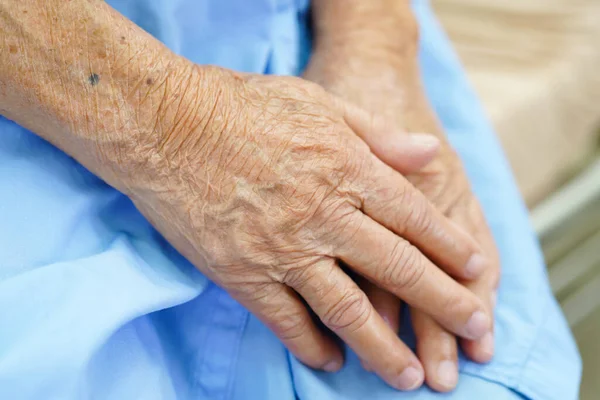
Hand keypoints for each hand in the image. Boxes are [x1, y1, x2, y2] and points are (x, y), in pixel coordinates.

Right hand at [114, 65, 491, 390]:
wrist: (164, 124)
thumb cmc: (242, 105)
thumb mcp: (319, 101)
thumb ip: (378, 133)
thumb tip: (429, 153)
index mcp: (348, 169)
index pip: (416, 217)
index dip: (451, 248)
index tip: (476, 272)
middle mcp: (325, 215)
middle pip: (398, 269)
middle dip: (443, 303)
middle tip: (473, 327)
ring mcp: (284, 250)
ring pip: (349, 309)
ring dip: (383, 348)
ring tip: (409, 376)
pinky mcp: (243, 274)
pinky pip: (286, 322)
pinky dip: (312, 346)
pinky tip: (331, 361)